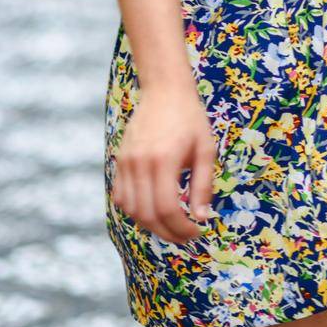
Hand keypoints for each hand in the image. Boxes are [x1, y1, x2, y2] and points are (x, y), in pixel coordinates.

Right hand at [111, 84, 218, 244]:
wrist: (164, 90)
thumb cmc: (190, 118)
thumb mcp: (206, 149)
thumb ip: (203, 185)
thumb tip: (201, 218)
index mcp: (164, 159)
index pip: (168, 208)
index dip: (182, 228)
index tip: (196, 232)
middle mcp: (140, 163)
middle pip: (148, 214)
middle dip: (168, 233)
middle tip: (186, 236)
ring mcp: (126, 162)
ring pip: (131, 210)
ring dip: (151, 225)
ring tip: (171, 226)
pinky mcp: (120, 160)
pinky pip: (121, 196)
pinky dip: (135, 211)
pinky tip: (153, 211)